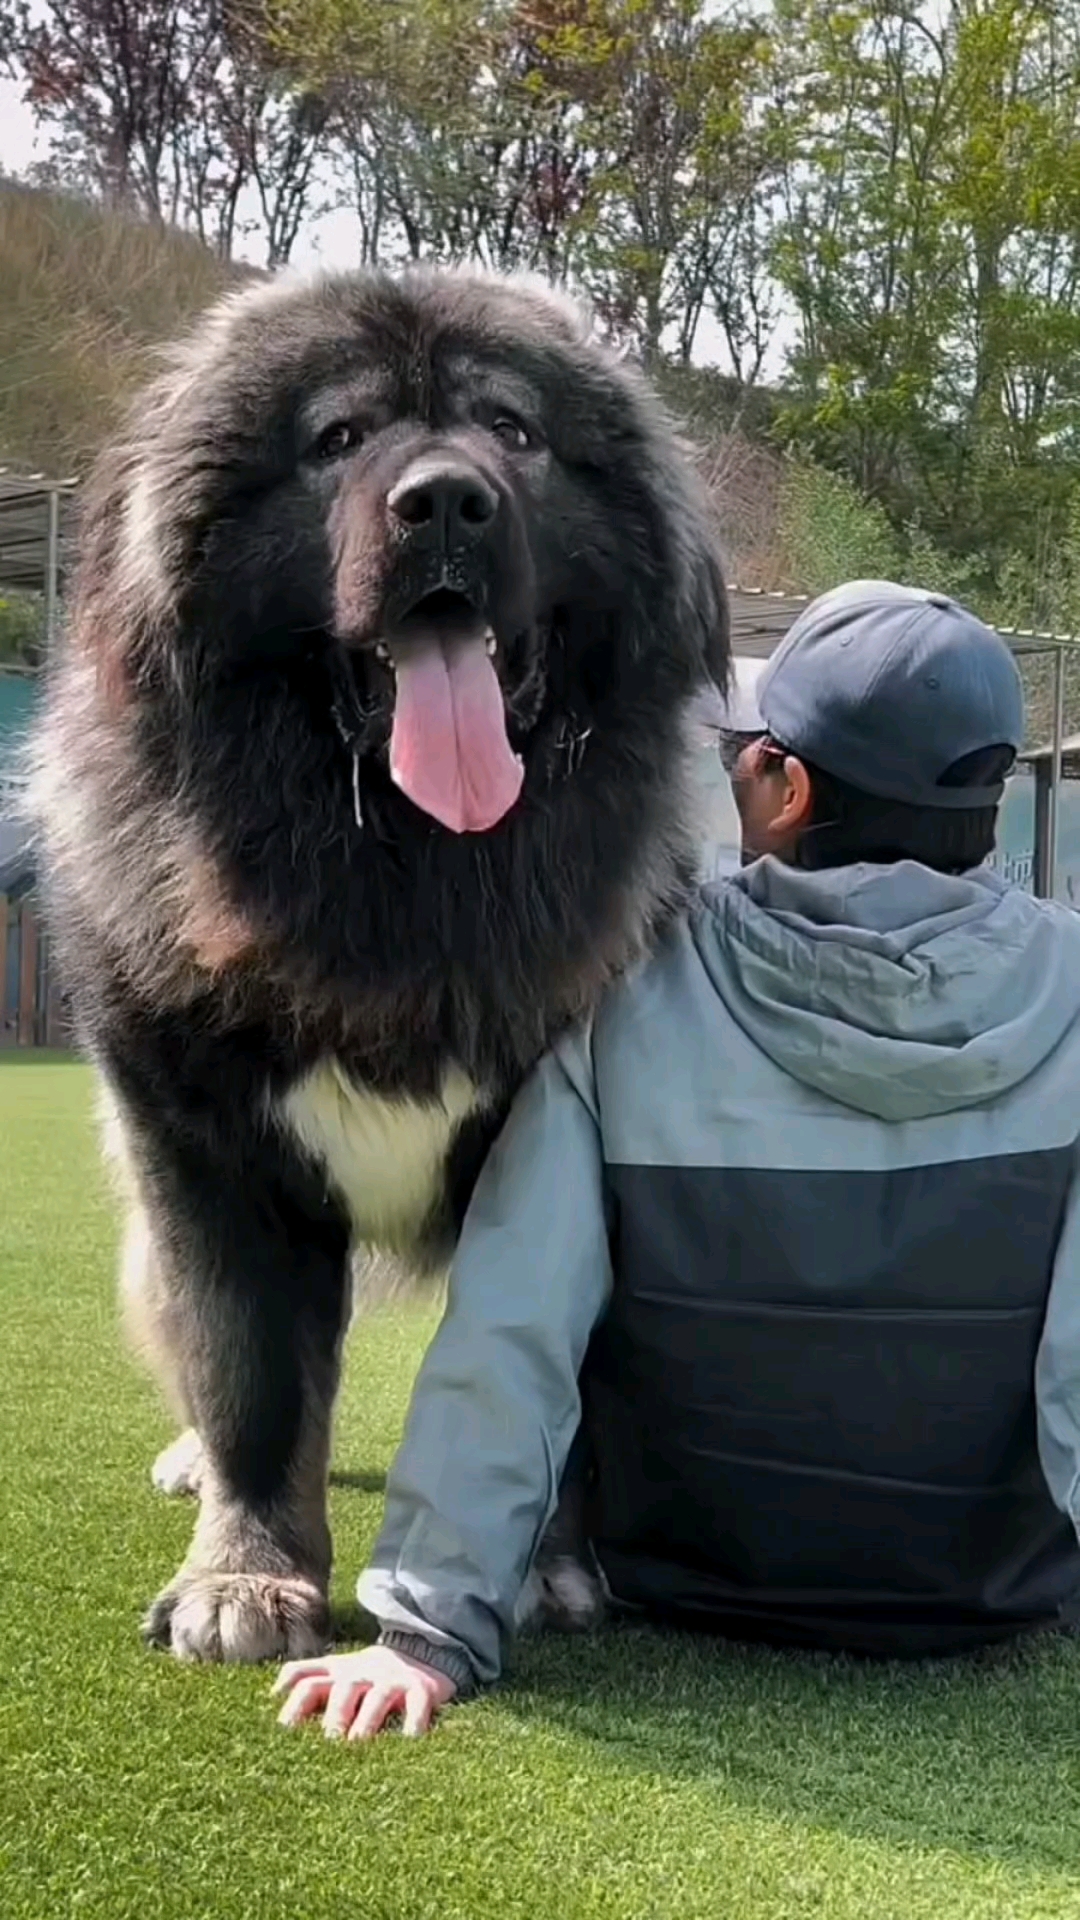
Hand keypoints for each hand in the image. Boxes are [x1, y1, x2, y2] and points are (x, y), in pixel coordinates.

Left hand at [272, 1645, 456, 1740]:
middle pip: (341, 1691)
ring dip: (366, 1723)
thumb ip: (307, 1680)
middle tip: (325, 1747)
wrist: (420, 1650)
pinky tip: (410, 1742)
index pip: (306, 1681)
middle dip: (331, 1719)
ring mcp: (391, 1680)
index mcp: (335, 1672)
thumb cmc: (366, 1677)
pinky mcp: (421, 1688)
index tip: (281, 1735)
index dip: (292, 1706)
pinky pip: (417, 1706)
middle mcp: (360, 1674)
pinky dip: (414, 1724)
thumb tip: (271, 1695)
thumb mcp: (335, 1674)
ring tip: (358, 1746)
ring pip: (376, 1699)